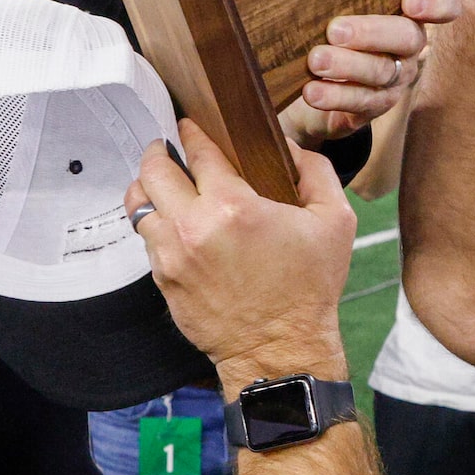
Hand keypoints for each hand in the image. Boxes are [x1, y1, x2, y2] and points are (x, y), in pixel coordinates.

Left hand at [130, 120, 352, 383]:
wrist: (279, 350)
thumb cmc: (309, 290)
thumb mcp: (335, 222)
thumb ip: (316, 171)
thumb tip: (289, 146)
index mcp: (234, 207)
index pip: (197, 150)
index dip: (191, 130)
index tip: (189, 123)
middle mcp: (193, 228)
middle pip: (153, 170)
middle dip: (158, 151)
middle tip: (167, 145)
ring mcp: (172, 256)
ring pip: (139, 205)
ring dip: (148, 187)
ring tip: (160, 181)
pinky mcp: (164, 280)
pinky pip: (146, 239)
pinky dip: (154, 223)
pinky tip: (171, 221)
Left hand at [279, 0, 455, 144]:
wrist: (305, 82)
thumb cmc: (323, 32)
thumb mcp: (333, 7)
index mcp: (406, 13)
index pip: (444, 5)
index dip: (437, 3)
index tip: (411, 3)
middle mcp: (408, 47)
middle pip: (407, 37)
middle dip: (372, 32)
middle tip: (335, 30)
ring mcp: (396, 79)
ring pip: (381, 71)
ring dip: (346, 65)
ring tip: (316, 60)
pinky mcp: (375, 106)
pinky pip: (361, 101)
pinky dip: (335, 95)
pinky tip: (312, 91)